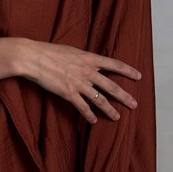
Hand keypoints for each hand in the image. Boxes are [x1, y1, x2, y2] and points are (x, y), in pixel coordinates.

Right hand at [15, 38, 140, 123]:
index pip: (114, 64)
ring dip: (110, 110)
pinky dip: (89, 115)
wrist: (34, 57)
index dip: (127, 70)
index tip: (138, 76)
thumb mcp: (71, 51)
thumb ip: (83, 58)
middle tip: (135, 104)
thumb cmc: (49, 51)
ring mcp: (79, 83)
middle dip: (124, 96)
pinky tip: (94, 120)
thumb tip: (90, 63)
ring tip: (117, 117)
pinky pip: (83, 107)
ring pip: (100, 100)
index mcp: (89, 58)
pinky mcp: (68, 93)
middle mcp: (87, 71)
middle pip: (111, 86)